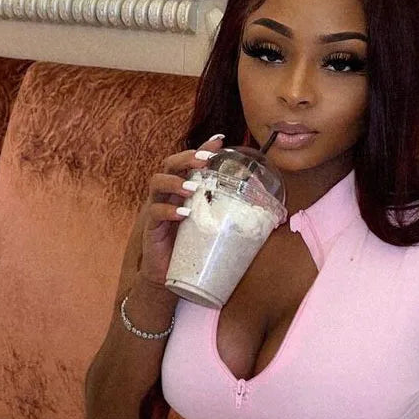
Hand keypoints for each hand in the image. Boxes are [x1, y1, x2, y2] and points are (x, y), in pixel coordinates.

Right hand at [138, 133, 224, 285]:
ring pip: (157, 183)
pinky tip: (183, 214)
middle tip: (204, 160)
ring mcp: (157, 209)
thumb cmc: (193, 250)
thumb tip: (267, 212)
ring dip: (175, 182)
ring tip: (192, 187)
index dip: (202, 148)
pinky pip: (155, 213)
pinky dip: (168, 211)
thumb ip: (228, 214)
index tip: (220, 140)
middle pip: (170, 164)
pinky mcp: (151, 228)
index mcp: (183, 190)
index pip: (189, 162)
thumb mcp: (213, 227)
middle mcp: (168, 195)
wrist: (169, 278)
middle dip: (187, 158)